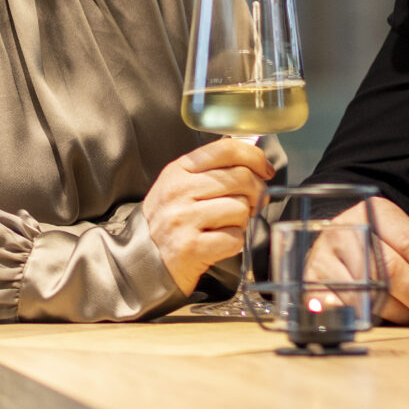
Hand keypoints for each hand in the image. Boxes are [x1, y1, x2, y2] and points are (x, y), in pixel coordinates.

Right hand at [143, 139, 274, 290]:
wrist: (144, 259)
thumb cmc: (171, 220)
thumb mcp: (182, 186)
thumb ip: (213, 171)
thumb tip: (255, 164)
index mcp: (179, 170)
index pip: (226, 149)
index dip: (254, 157)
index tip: (264, 170)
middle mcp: (179, 191)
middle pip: (241, 178)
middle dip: (255, 193)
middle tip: (250, 205)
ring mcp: (183, 218)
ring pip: (241, 208)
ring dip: (241, 221)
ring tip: (224, 226)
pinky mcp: (191, 246)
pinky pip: (235, 238)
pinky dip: (233, 243)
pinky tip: (218, 242)